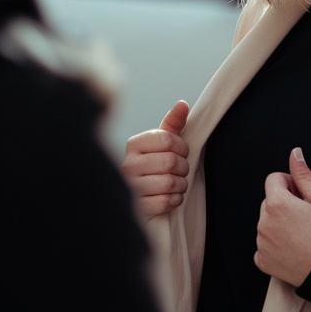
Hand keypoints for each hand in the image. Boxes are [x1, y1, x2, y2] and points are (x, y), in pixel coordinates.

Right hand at [122, 100, 189, 218]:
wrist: (143, 199)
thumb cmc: (156, 167)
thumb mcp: (164, 143)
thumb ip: (173, 123)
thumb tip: (182, 103)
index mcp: (134, 144)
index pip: (168, 139)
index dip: (183, 147)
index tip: (181, 153)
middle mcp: (127, 165)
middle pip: (170, 161)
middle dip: (183, 168)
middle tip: (179, 171)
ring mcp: (130, 187)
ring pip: (170, 183)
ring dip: (181, 185)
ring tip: (175, 185)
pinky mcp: (137, 208)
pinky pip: (166, 202)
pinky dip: (174, 200)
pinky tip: (168, 198)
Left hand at [255, 149, 310, 286]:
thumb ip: (303, 175)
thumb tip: (294, 154)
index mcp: (277, 204)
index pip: (273, 180)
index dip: (290, 184)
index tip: (303, 195)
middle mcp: (264, 223)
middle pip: (269, 202)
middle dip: (284, 204)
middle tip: (306, 216)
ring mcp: (261, 244)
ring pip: (266, 223)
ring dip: (279, 224)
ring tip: (302, 234)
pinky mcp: (262, 261)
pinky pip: (264, 245)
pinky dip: (275, 245)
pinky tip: (294, 248)